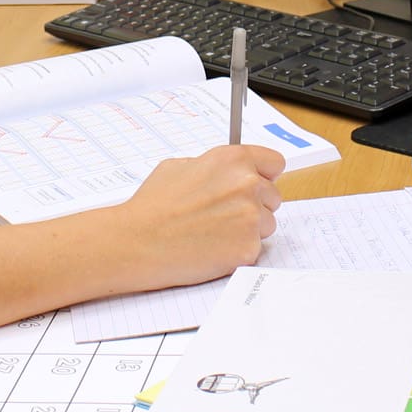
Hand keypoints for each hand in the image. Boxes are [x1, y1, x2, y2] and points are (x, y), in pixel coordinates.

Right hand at [112, 144, 284, 291]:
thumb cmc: (152, 206)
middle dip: (253, 206)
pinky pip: (254, 249)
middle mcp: (247, 185)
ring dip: (247, 230)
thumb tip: (226, 173)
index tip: (256, 184)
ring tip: (213, 233)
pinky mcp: (247, 249)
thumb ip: (213, 167)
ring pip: (266, 225)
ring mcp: (250, 218)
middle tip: (222, 215)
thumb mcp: (178, 166)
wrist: (137, 241)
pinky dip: (236, 252)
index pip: (274, 163)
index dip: (263, 175)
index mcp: (233, 160)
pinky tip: (211, 249)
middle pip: (272, 197)